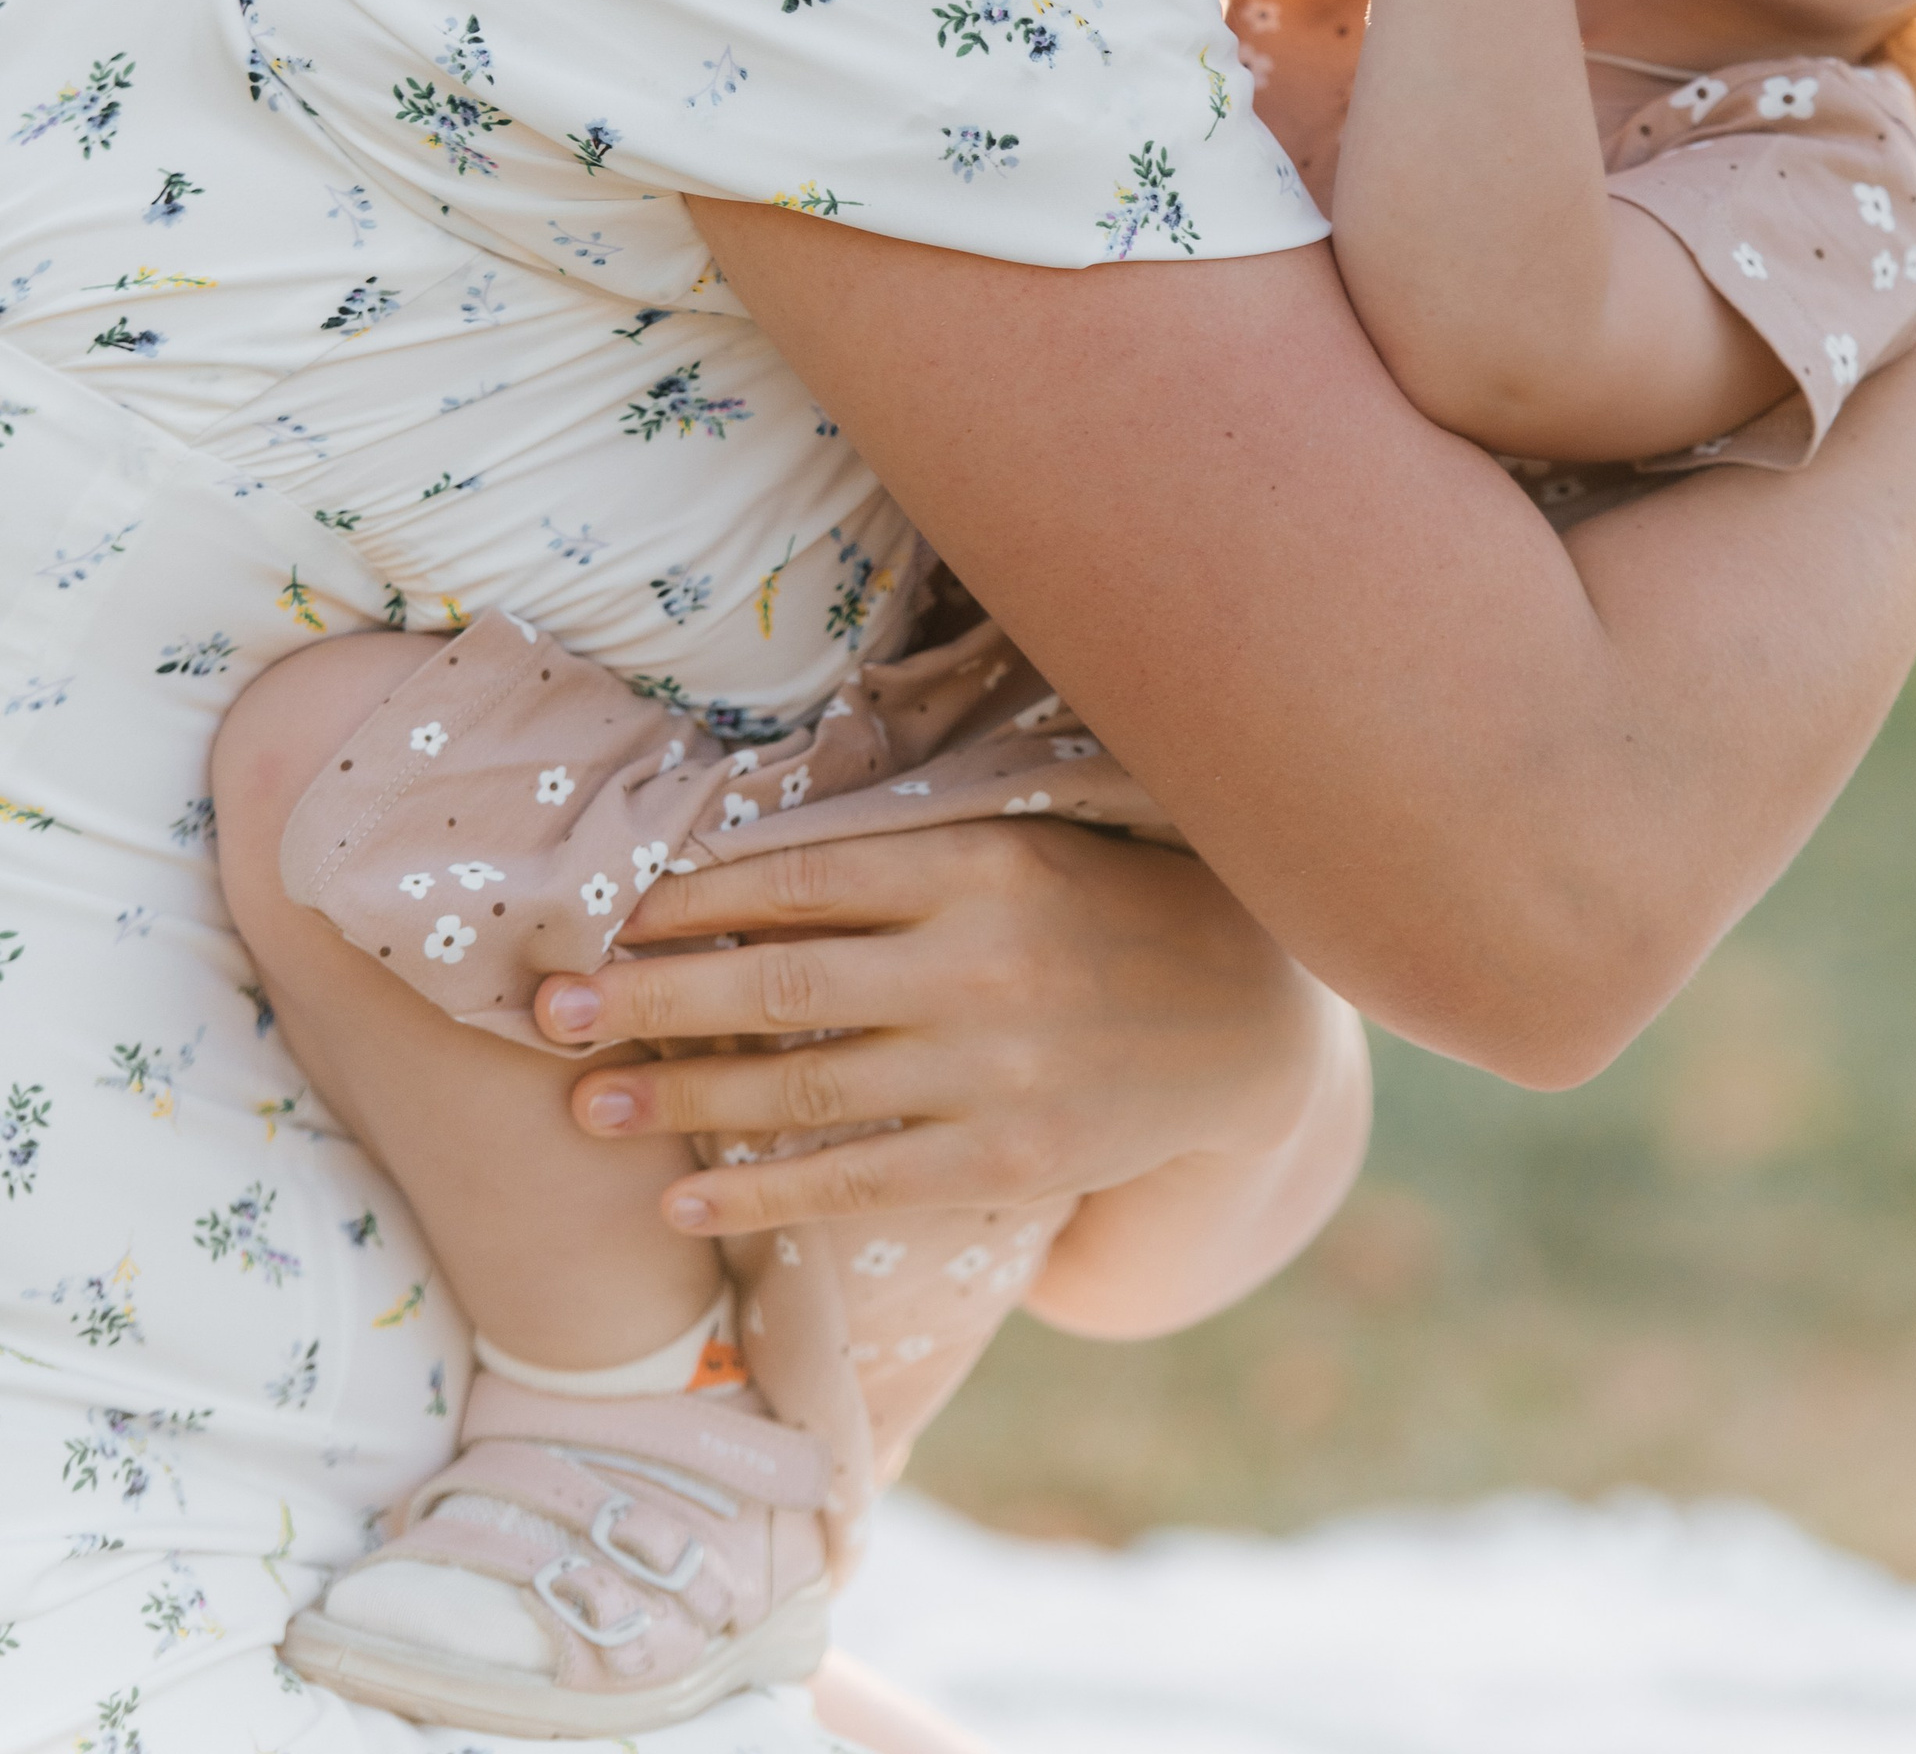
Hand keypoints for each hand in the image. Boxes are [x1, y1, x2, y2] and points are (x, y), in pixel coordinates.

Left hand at [536, 817, 1338, 1237]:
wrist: (1237, 1019)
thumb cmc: (1100, 908)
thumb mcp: (1015, 846)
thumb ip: (899, 852)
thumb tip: (732, 861)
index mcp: (975, 864)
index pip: (799, 877)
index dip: (690, 899)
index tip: (609, 915)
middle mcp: (976, 964)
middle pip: (775, 985)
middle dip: (648, 999)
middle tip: (551, 1010)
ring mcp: (990, 1070)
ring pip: (799, 1090)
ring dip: (676, 1099)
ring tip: (583, 1106)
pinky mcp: (1004, 1157)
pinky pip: (856, 1181)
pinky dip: (760, 1189)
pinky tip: (682, 1197)